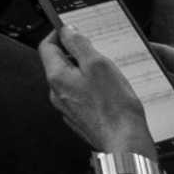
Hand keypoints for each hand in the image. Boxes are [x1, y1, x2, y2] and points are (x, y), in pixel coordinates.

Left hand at [39, 26, 156, 160]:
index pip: (46, 46)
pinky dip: (92, 88)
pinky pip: (81, 95)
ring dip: (86, 72)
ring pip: (72, 80)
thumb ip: (79, 44)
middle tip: (96, 51)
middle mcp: (58, 94)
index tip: (71, 29)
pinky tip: (109, 92)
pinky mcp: (81, 118)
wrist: (126, 144)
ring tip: (107, 73)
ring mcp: (68, 108)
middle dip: (75, 53)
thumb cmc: (115, 108)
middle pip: (59, 63)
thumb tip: (67, 30)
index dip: (58, 34)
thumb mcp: (98, 64)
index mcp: (57, 78)